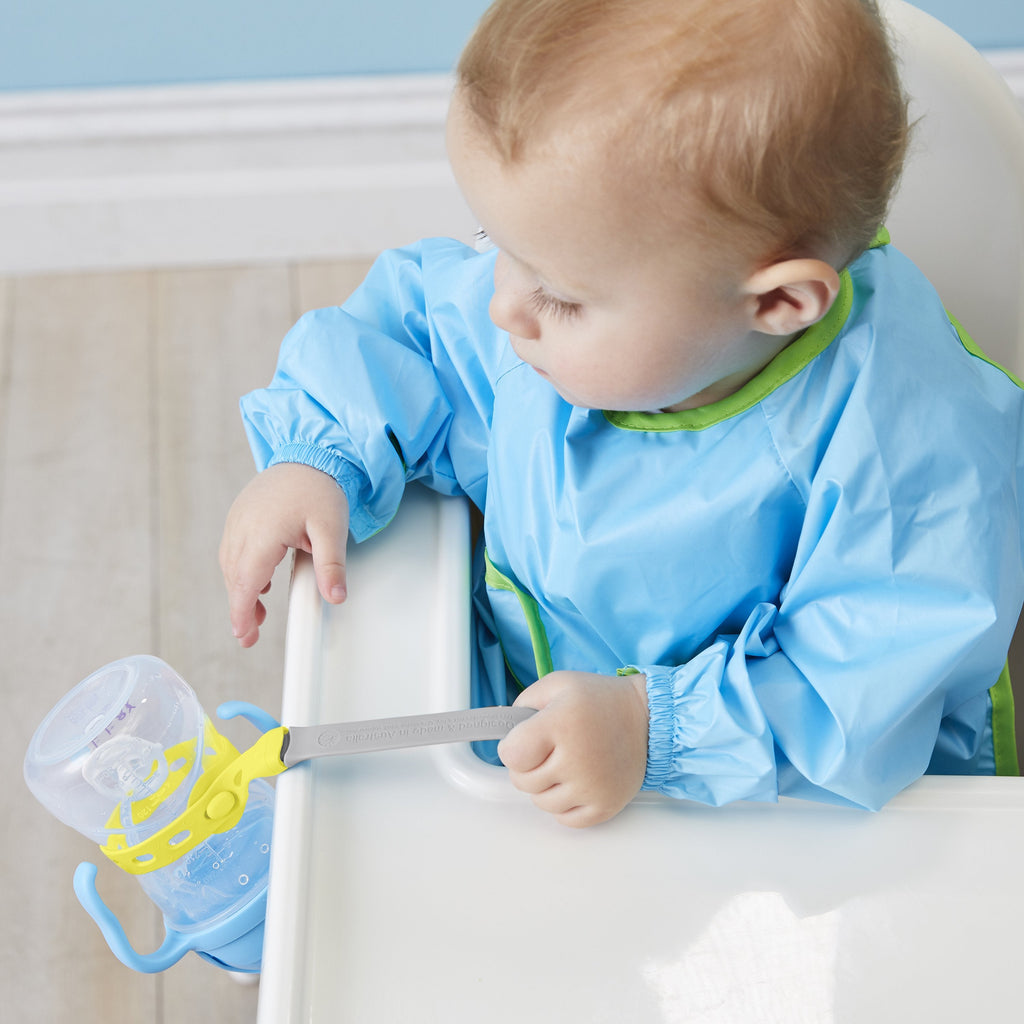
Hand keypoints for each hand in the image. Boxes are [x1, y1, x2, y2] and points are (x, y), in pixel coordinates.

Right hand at [219, 463, 349, 646]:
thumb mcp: (332, 529)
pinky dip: (240, 570)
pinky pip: (233, 549)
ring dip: (240, 589)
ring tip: (257, 612)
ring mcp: (238, 519)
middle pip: (234, 576)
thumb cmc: (319, 488)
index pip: (245, 581)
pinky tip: (259, 580)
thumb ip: (331, 566)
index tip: (243, 634)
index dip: (241, 612)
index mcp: (263, 532)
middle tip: (250, 634)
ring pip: (230, 564)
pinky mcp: (240, 515)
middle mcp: (243, 526)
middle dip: (240, 608)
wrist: (310, 454)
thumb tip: (335, 596)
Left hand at [497, 671, 648, 827]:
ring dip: (545, 786)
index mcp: (562, 724)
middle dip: (527, 766)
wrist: (648, 718)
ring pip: (541, 803)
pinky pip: (565, 819)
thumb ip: (522, 704)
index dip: (512, 747)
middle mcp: (577, 759)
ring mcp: (592, 787)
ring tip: (564, 764)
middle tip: (547, 750)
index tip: (525, 739)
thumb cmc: (600, 700)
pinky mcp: (606, 806)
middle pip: (523, 781)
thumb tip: (502, 731)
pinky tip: (575, 783)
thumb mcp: (558, 684)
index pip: (511, 755)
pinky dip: (564, 805)